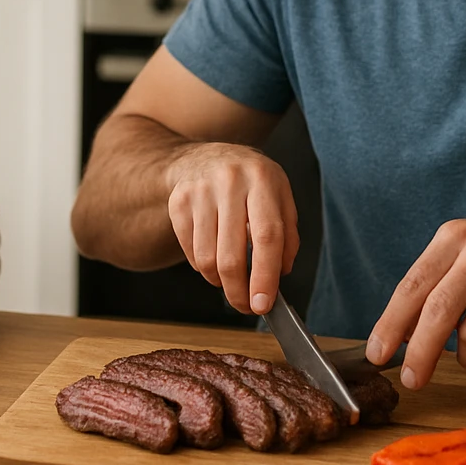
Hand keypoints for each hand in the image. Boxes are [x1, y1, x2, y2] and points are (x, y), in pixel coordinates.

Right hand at [165, 142, 298, 315]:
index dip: (265, 276)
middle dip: (238, 292)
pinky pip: (189, 252)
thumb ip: (287, 236)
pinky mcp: (178, 203)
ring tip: (230, 280)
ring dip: (219, 281)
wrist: (206, 157)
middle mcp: (229, 182)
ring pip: (206, 259)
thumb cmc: (250, 183)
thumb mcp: (280, 197)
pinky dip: (203, 268)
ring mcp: (199, 191)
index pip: (266, 237)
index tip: (263, 304)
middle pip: (231, 255)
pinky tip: (213, 259)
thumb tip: (280, 275)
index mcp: (262, 180)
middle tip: (245, 306)